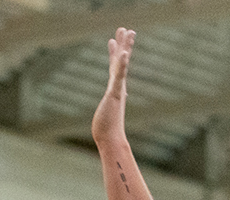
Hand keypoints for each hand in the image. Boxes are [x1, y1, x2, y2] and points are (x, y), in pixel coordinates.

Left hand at [91, 28, 134, 145]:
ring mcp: (118, 90)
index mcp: (115, 90)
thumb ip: (104, 113)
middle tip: (125, 28)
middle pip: (121, 61)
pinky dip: (121, 65)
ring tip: (127, 32)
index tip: (113, 41)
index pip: (115, 68)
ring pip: (122, 64)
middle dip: (124, 44)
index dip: (115, 54)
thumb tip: (105, 116)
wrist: (111, 140)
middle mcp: (118, 87)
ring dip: (125, 47)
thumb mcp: (102, 116)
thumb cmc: (106, 132)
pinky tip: (124, 53)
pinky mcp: (115, 94)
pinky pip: (119, 76)